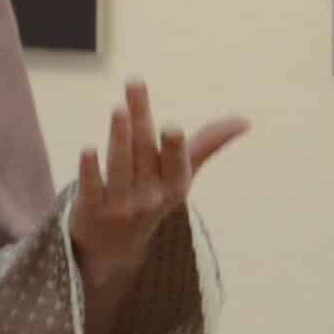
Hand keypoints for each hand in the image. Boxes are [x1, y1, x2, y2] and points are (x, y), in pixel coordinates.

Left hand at [68, 80, 245, 274]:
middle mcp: (150, 196)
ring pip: (119, 166)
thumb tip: (245, 120)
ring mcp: (120, 205)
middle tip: (134, 85)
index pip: (175, 162)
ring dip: (119, 137)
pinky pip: (91, 188)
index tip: (171, 127)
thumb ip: (208, 143)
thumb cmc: (153, 196)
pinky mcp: (92, 210)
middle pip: (143, 151)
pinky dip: (89, 170)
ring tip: (118, 110)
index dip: (173, 147)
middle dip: (140, 118)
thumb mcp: (182, 174)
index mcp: (174, 185)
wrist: (116, 248)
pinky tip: (88, 150)